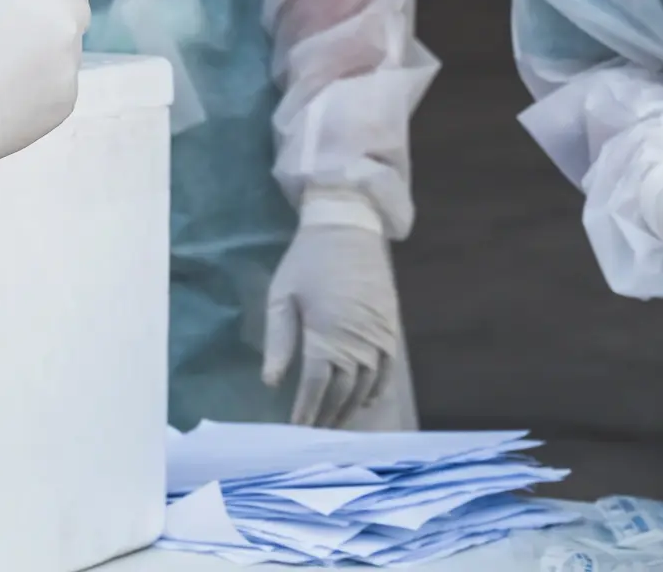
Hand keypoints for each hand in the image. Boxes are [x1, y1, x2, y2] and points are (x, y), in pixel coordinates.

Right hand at [0, 0, 121, 187]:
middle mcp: (72, 29)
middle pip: (76, 9)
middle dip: (55, 8)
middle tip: (19, 18)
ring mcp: (73, 69)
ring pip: (67, 49)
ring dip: (48, 48)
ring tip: (6, 64)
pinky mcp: (67, 103)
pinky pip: (60, 82)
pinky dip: (43, 82)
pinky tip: (11, 92)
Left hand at [263, 222, 400, 428]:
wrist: (348, 228)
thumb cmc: (307, 262)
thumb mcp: (282, 297)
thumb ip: (278, 342)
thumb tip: (271, 383)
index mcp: (327, 334)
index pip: (317, 385)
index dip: (307, 411)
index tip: (296, 430)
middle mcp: (357, 342)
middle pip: (343, 392)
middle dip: (327, 415)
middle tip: (313, 434)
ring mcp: (378, 337)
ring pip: (367, 386)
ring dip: (350, 408)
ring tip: (334, 424)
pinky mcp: (390, 328)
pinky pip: (388, 370)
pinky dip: (377, 390)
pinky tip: (365, 401)